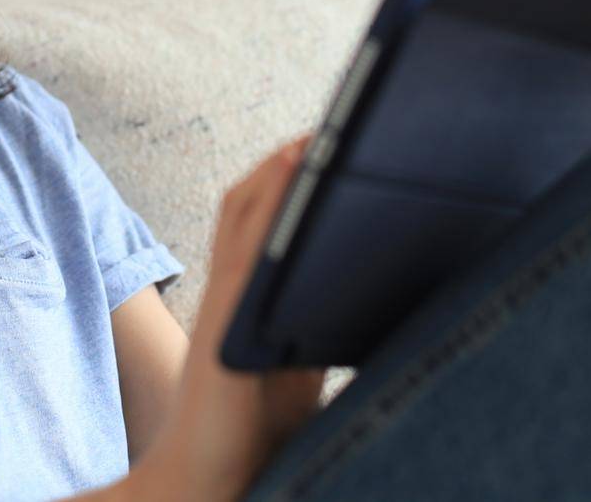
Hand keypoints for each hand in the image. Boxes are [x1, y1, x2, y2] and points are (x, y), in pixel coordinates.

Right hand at [127, 133, 326, 501]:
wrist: (205, 482)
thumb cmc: (254, 434)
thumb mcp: (299, 372)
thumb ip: (321, 331)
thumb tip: (385, 294)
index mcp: (246, 300)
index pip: (257, 219)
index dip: (283, 176)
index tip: (323, 143)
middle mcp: (227, 293)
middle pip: (244, 203)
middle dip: (282, 160)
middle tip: (329, 125)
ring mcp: (222, 306)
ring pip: (240, 217)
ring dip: (274, 172)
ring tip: (312, 137)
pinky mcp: (225, 328)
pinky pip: (246, 255)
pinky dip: (267, 211)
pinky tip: (292, 185)